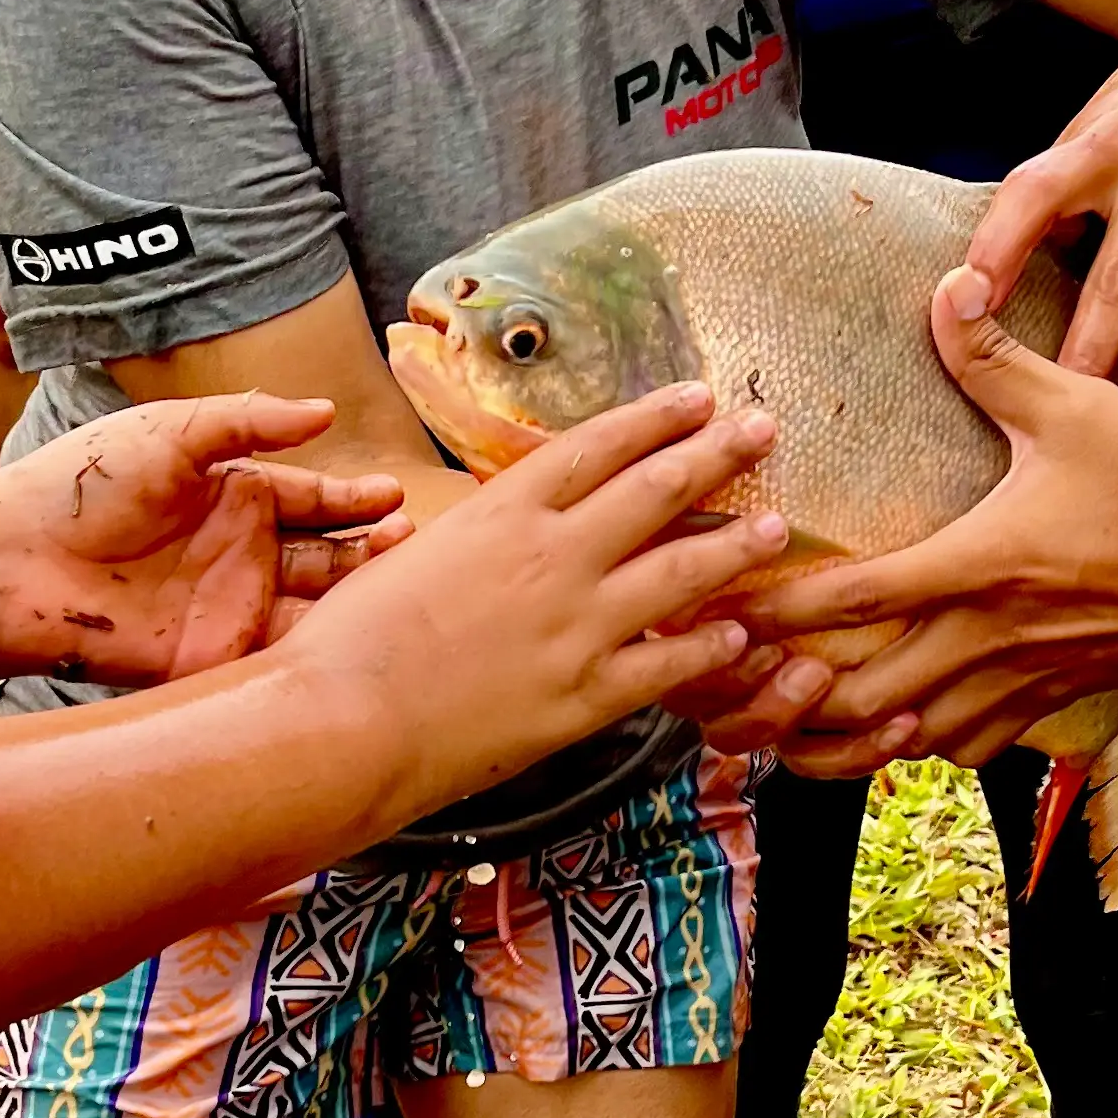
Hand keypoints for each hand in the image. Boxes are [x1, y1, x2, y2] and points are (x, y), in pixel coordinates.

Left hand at [0, 393, 406, 683]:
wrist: (20, 560)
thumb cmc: (84, 485)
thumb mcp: (172, 431)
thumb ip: (250, 421)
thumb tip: (327, 410)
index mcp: (237, 495)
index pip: (317, 498)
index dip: (358, 499)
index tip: (396, 497)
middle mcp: (244, 552)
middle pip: (329, 553)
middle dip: (373, 548)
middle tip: (410, 541)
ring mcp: (233, 607)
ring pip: (317, 606)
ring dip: (358, 596)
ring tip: (398, 580)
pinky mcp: (216, 658)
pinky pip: (281, 657)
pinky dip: (322, 653)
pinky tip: (356, 642)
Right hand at [278, 384, 790, 813]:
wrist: (340, 721)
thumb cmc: (349, 642)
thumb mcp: (409, 559)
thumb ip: (471, 541)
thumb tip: (496, 530)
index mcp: (501, 511)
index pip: (599, 445)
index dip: (655, 417)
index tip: (697, 396)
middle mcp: (550, 556)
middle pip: (656, 489)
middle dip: (718, 453)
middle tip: (763, 429)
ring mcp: (575, 626)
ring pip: (681, 572)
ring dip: (735, 545)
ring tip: (777, 527)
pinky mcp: (583, 696)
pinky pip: (667, 664)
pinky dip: (708, 648)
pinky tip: (738, 636)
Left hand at [739, 271, 1117, 765]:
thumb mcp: (1081, 408)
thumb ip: (999, 357)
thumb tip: (947, 287)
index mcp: (980, 566)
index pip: (854, 601)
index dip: (779, 609)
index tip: (723, 604)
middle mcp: (986, 640)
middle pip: (856, 697)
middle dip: (784, 698)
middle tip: (727, 679)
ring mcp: (1014, 683)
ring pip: (897, 741)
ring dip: (835, 736)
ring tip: (781, 718)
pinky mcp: (1043, 706)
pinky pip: (955, 749)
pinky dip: (907, 747)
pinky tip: (883, 724)